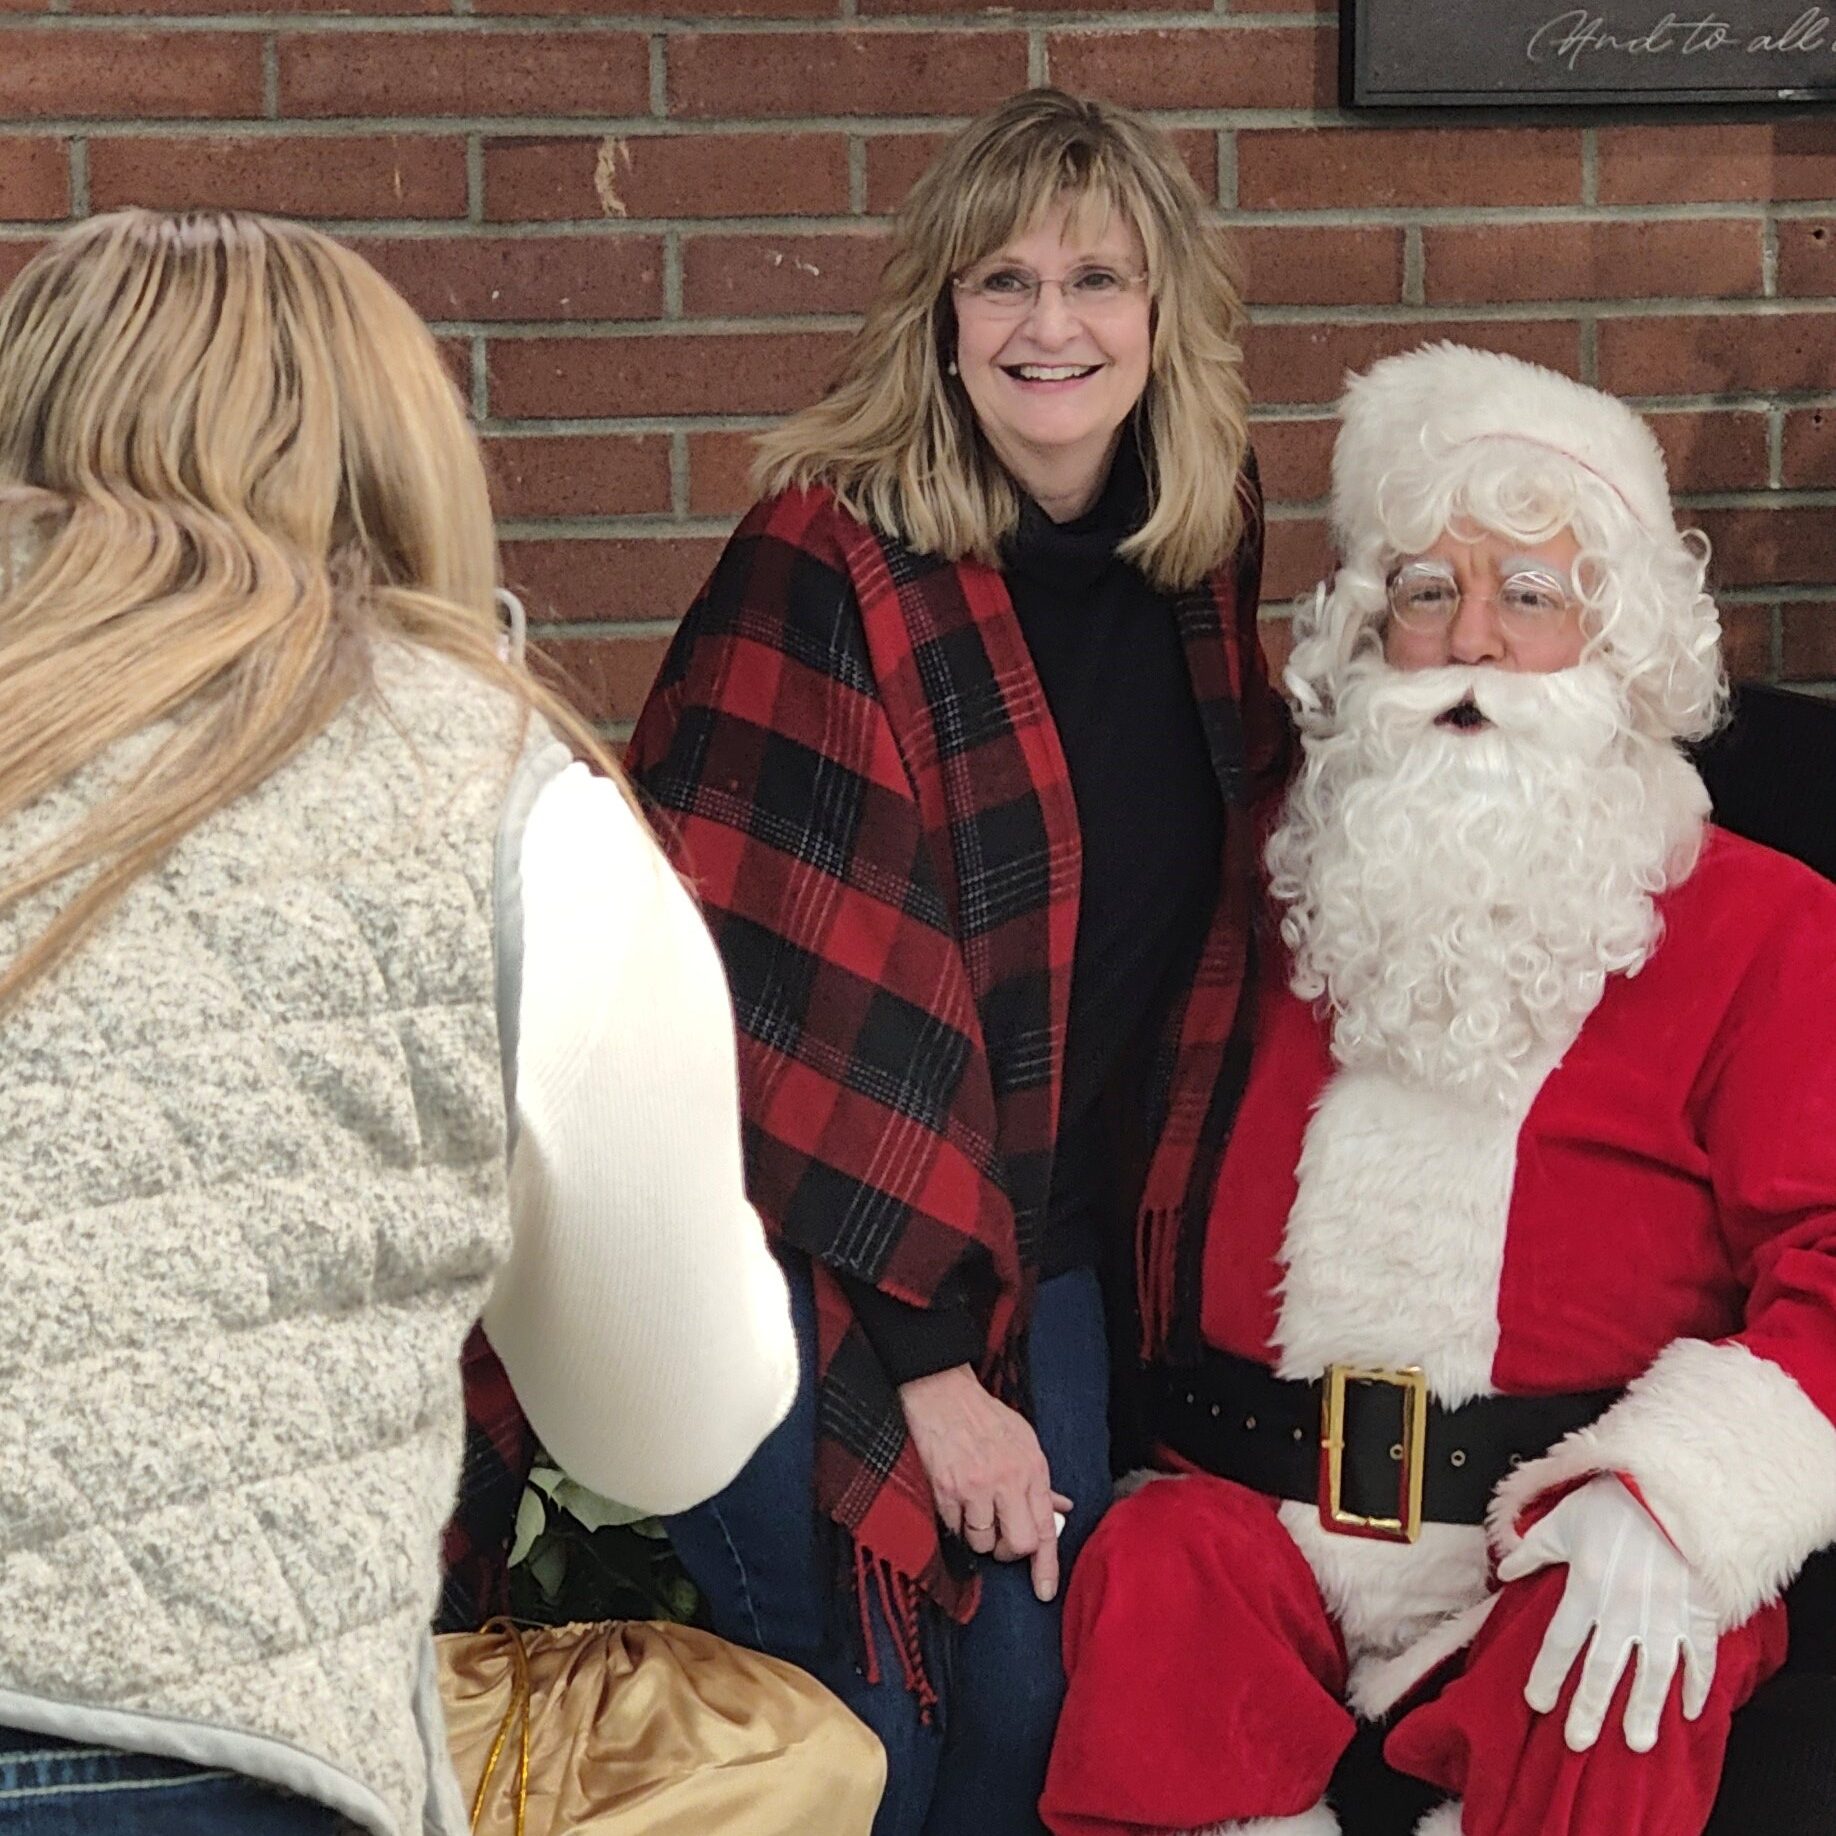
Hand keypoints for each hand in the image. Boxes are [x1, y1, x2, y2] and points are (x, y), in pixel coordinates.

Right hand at [897, 1364, 1072, 1602]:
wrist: (942, 1392)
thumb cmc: (984, 1417)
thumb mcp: (1024, 1441)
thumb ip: (1041, 1481)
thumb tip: (1062, 1510)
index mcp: (1032, 1468)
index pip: (1046, 1528)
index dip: (1046, 1566)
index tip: (1045, 1592)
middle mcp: (1007, 1480)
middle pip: (1017, 1544)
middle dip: (1009, 1552)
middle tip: (1000, 1541)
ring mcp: (975, 1486)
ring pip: (982, 1542)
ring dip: (978, 1537)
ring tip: (974, 1510)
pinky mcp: (946, 1489)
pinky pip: (955, 1529)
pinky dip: (956, 1524)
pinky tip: (956, 1500)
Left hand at [1497, 1474, 1716, 1752]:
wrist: (1673, 1485)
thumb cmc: (1616, 1498)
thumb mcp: (1561, 1518)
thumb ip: (1533, 1549)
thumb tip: (1505, 1569)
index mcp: (1586, 1585)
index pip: (1560, 1642)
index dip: (1547, 1675)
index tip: (1537, 1702)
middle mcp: (1623, 1606)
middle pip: (1602, 1669)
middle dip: (1589, 1709)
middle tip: (1578, 1741)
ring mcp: (1665, 1612)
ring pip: (1652, 1674)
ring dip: (1644, 1711)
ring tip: (1636, 1742)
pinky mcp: (1699, 1611)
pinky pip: (1700, 1657)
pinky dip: (1697, 1686)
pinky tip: (1689, 1710)